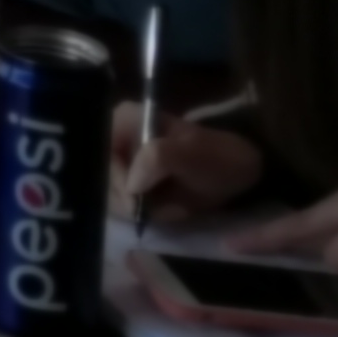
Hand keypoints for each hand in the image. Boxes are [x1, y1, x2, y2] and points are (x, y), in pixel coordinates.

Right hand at [111, 102, 266, 222]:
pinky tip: (170, 210)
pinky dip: (147, 216)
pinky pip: (124, 207)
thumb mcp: (193, 155)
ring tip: (174, 208)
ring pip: (111, 197)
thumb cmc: (216, 158)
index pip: (99, 157)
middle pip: (101, 181)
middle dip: (132, 202)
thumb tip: (131, 184)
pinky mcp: (130, 182)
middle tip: (164, 209)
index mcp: (122, 121)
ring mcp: (120, 162)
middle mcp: (113, 139)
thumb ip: (158, 160)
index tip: (139, 203)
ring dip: (143, 211)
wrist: (238, 172)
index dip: (116, 183)